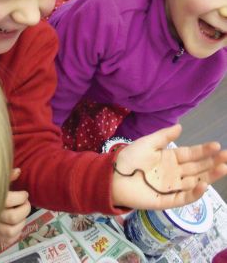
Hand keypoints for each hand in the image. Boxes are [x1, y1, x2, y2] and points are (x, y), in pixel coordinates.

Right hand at [0, 168, 30, 246]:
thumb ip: (7, 175)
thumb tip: (18, 171)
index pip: (10, 201)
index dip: (21, 197)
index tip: (24, 194)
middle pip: (13, 217)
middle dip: (25, 209)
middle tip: (25, 203)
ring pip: (11, 231)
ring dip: (22, 223)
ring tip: (22, 214)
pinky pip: (7, 240)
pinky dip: (16, 234)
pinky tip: (17, 225)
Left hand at [112, 124, 226, 209]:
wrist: (113, 175)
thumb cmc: (130, 158)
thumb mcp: (148, 142)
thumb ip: (164, 136)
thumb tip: (181, 126)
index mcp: (170, 158)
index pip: (191, 154)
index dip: (204, 151)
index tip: (217, 146)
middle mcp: (173, 173)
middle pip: (197, 168)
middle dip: (213, 163)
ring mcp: (170, 187)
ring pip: (194, 183)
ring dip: (209, 177)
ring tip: (223, 168)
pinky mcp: (164, 201)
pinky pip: (182, 198)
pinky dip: (193, 193)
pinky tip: (204, 185)